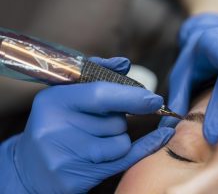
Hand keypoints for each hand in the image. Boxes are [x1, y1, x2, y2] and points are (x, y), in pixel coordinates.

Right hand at [0, 57, 174, 192]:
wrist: (30, 170)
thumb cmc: (55, 126)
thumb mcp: (67, 97)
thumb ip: (96, 76)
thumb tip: (124, 63)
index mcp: (53, 101)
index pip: (100, 94)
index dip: (131, 96)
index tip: (154, 99)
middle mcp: (55, 129)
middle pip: (115, 121)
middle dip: (118, 120)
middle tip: (102, 123)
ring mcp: (63, 157)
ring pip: (120, 142)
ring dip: (118, 139)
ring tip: (96, 141)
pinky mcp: (74, 180)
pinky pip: (124, 161)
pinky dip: (145, 147)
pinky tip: (161, 137)